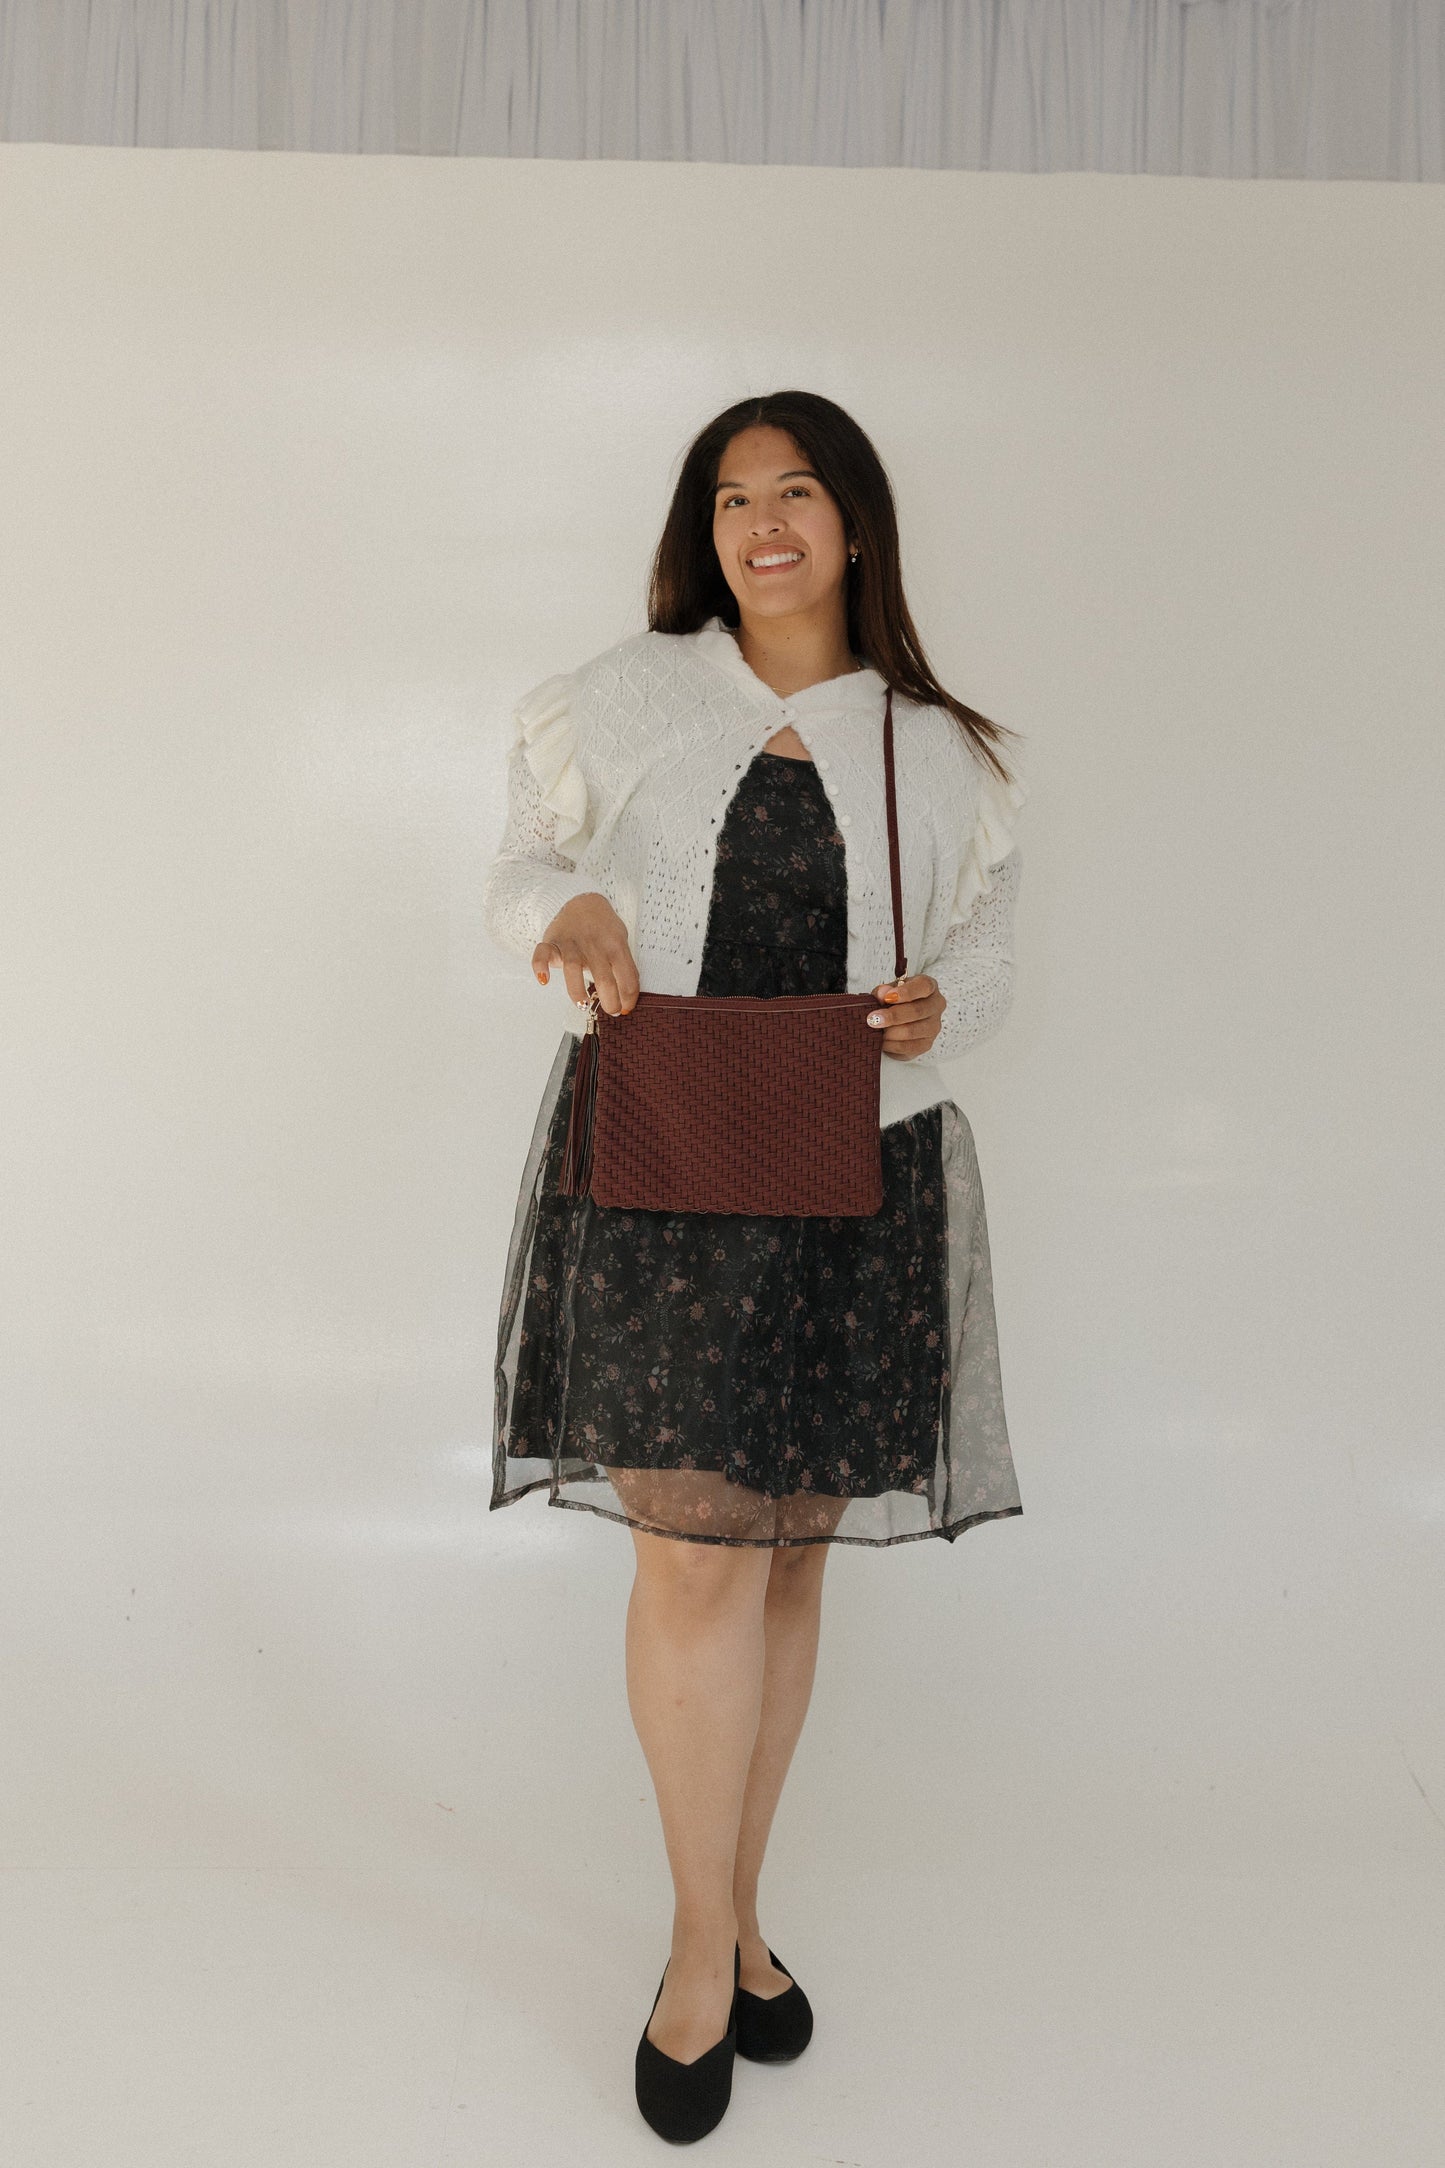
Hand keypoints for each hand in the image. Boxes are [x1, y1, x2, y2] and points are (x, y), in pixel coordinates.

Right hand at [533, 893, 639, 1016]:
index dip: (629, 998)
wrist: (581, 900)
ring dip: (577, 989)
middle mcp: (593, 945)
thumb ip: (625, 966)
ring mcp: (571, 944)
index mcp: (615, 946)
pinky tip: (544, 980)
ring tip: (583, 1005)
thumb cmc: (603, 928)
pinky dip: (540, 966)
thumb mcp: (621, 941)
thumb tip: (629, 997)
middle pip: (604, 977)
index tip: (626, 1009)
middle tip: (611, 1011)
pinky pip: (542, 953)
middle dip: (610, 1000)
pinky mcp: (552, 942)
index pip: (627, 976)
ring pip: (573, 968)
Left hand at [867, 974, 945, 1059]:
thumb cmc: (895, 1001)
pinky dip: (892, 1045)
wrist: (899, 1019)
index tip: (888, 997)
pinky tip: (882, 1041)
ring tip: (875, 1031)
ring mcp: (933, 1026)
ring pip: (912, 1031)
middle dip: (892, 1016)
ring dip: (890, 1032)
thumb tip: (883, 994)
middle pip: (917, 1011)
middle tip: (873, 1019)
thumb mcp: (887, 991)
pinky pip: (909, 1047)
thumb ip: (883, 991)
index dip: (906, 992)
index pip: (924, 986)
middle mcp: (936, 1005)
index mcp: (929, 986)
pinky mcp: (926, 1044)